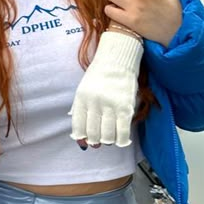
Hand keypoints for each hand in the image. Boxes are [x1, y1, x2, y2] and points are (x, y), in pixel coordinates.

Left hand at [69, 31, 142, 147]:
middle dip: (95, 142)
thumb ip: (80, 109)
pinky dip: (121, 141)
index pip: (78, 126)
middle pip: (93, 134)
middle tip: (99, 142)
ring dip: (108, 141)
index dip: (81, 138)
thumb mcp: (84, 89)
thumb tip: (79, 134)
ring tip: (110, 138)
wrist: (117, 60)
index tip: (84, 143)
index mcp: (81, 98)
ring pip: (107, 136)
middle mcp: (94, 103)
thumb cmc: (100, 76)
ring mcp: (110, 105)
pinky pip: (122, 132)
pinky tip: (121, 140)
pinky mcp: (125, 107)